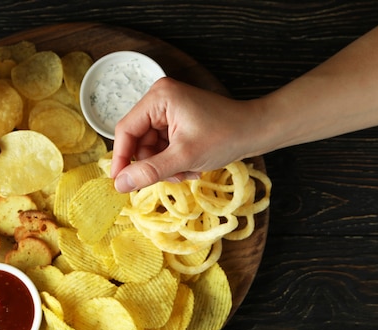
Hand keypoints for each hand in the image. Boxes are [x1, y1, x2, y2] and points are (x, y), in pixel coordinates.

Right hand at [110, 77, 263, 191]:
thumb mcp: (184, 157)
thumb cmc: (225, 136)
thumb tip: (120, 184)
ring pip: (150, 147)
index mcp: (158, 98)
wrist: (257, 130)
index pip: (126, 130)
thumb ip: (150, 171)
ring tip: (187, 172)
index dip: (121, 159)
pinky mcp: (176, 120)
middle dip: (153, 163)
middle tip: (173, 177)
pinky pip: (162, 146)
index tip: (120, 183)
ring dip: (165, 165)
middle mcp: (159, 99)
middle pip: (138, 140)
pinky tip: (190, 166)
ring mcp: (167, 109)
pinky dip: (173, 160)